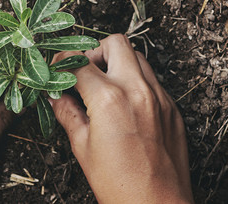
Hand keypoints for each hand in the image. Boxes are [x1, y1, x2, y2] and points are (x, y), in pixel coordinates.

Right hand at [50, 34, 192, 202]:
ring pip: (138, 57)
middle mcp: (137, 90)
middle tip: (85, 72)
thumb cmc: (118, 183)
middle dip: (94, 52)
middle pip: (115, 43)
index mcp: (109, 99)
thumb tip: (55, 96)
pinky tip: (124, 104)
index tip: (56, 69)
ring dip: (117, 63)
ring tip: (104, 86)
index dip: (61, 63)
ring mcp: (159, 97)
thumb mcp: (82, 146)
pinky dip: (134, 81)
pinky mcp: (172, 107)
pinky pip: (152, 79)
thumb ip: (66, 112)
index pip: (78, 63)